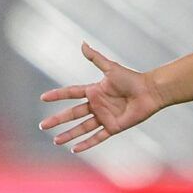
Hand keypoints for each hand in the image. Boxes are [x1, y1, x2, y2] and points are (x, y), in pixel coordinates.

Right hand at [37, 43, 164, 154]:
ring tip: (55, 141)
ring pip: (82, 127)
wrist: (150, 92)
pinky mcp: (114, 127)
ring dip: (69, 134)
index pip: (71, 93)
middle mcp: (97, 105)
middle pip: (73, 114)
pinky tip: (75, 149)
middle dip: (57, 120)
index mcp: (94, 91)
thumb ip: (95, 58)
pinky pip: (98, 137)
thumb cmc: (132, 79)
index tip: (43, 98)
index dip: (57, 95)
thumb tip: (82, 43)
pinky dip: (87, 143)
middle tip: (43, 125)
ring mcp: (105, 117)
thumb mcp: (111, 68)